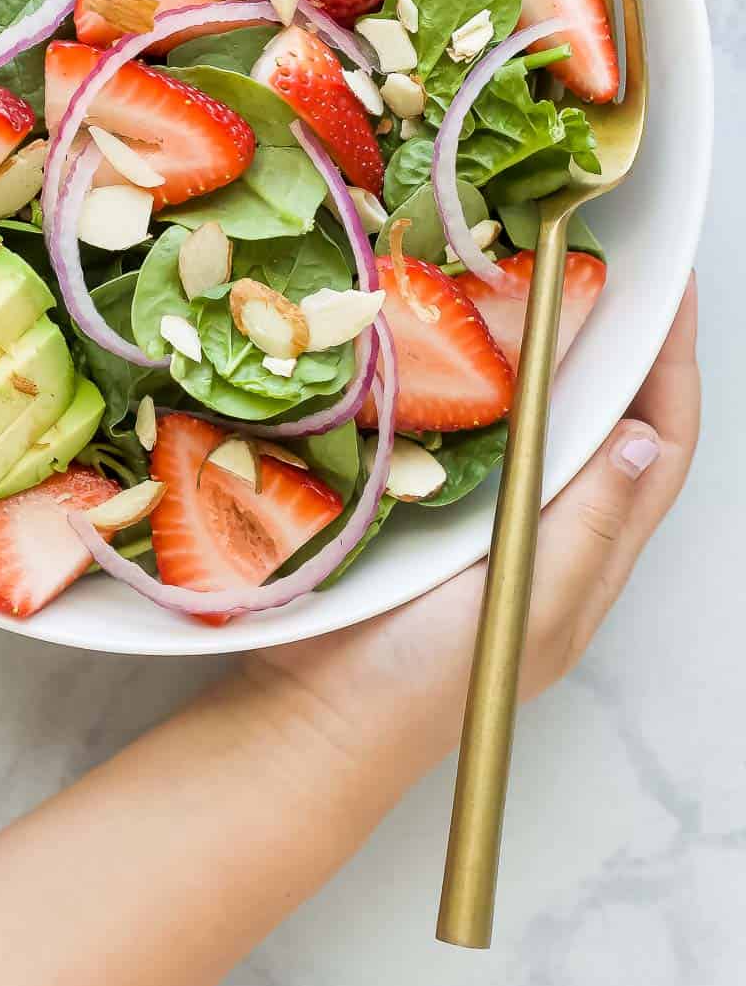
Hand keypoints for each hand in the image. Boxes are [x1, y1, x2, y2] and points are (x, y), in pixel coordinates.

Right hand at [251, 278, 700, 777]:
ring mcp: (482, 524)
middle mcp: (545, 538)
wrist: (309, 725)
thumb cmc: (418, 685)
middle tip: (607, 260)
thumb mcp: (523, 609)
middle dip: (620, 344)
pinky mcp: (421, 513)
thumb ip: (586, 529)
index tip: (676, 285)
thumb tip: (644, 434)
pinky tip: (455, 341)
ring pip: (538, 424)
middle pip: (607, 424)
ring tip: (540, 280)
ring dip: (550, 355)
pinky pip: (468, 435)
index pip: (658, 447)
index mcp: (585, 563)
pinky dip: (475, 383)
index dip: (674, 365)